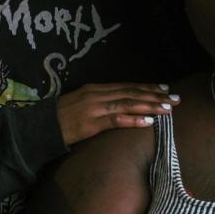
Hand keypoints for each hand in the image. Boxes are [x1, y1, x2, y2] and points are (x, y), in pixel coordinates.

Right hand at [57, 82, 178, 145]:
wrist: (39, 127)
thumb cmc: (58, 118)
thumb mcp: (79, 104)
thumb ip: (96, 103)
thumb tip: (115, 105)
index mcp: (94, 89)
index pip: (126, 86)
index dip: (146, 87)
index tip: (164, 88)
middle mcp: (96, 95)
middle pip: (131, 93)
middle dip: (155, 95)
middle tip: (175, 98)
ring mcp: (94, 108)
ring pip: (128, 104)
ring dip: (150, 106)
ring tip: (168, 109)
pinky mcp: (90, 123)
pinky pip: (116, 120)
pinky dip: (134, 120)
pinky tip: (149, 122)